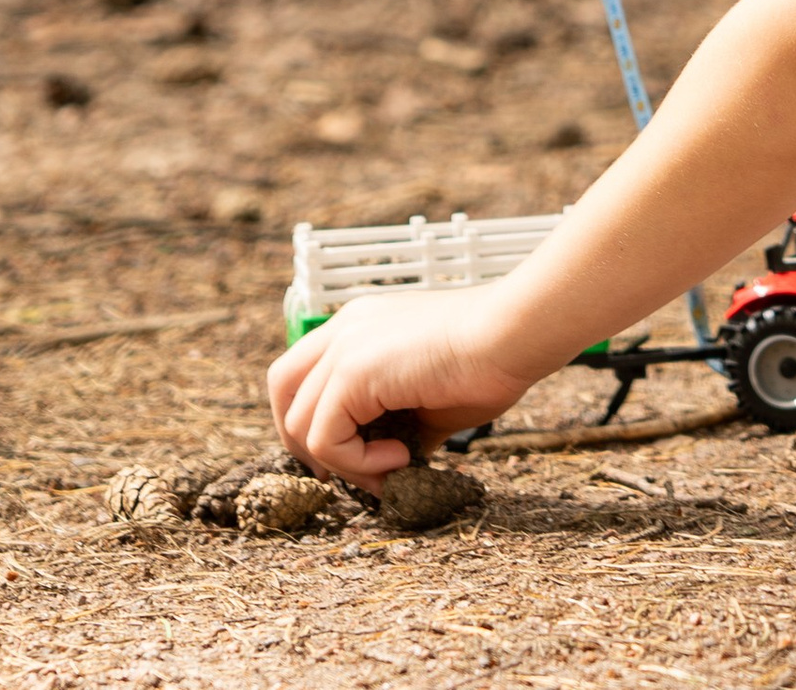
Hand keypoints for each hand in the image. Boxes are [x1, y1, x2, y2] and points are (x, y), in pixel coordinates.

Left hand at [267, 288, 529, 481]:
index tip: (354, 454)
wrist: (512, 334)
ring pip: (300, 424)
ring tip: (393, 465)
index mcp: (361, 325)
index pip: (304, 373)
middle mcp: (344, 328)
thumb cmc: (489, 361)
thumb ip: (400, 424)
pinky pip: (325, 438)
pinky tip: (402, 455)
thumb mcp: (431, 399)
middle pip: (283, 391)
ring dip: (342, 461)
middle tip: (346, 470)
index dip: (315, 420)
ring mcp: (344, 347)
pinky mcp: (353, 372)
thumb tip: (393, 466)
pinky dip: (357, 462)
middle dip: (302, 441)